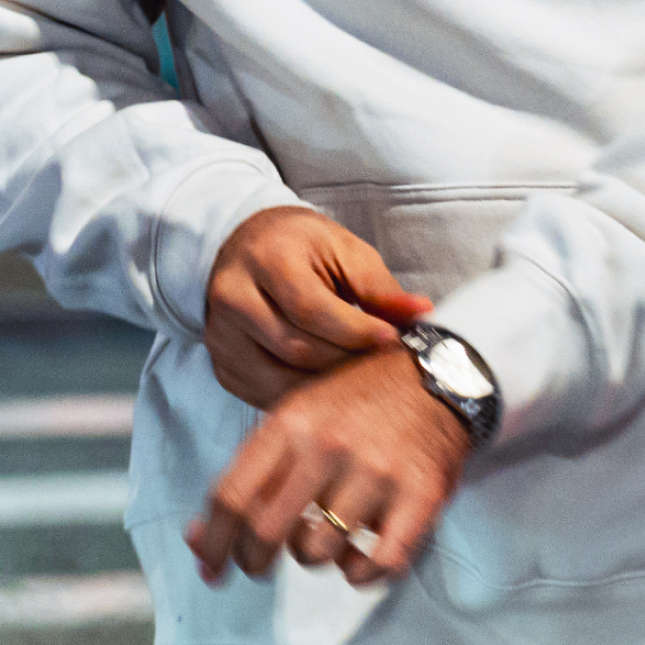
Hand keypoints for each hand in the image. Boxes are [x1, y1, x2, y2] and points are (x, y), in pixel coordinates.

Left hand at [187, 347, 471, 590]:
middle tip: (260, 564)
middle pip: (266, 531)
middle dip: (254, 561)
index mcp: (290, 423)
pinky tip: (359, 557)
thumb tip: (199, 540)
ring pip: (318, 553)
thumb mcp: (297, 416)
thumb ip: (251, 473)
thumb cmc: (358, 401)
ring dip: (313, 558)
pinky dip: (361, 573)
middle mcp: (328, 447)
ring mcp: (375, 473)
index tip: (210, 570)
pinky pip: (377, 564)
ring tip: (325, 538)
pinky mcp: (419, 497)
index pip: (232, 496)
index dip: (213, 543)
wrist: (439, 375)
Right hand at [202, 205, 426, 410]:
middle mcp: (233, 298)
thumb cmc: (303, 248)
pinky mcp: (223, 366)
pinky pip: (267, 396)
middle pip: (297, 349)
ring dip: (329, 387)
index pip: (310, 309)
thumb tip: (423, 315)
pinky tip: (330, 388)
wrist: (246, 246)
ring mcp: (221, 337)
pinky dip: (305, 398)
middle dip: (348, 361)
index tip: (392, 341)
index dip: (356, 331)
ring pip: (282, 381)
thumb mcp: (344, 251)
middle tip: (383, 365)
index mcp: (266, 259)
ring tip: (361, 378)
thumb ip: (379, 288)